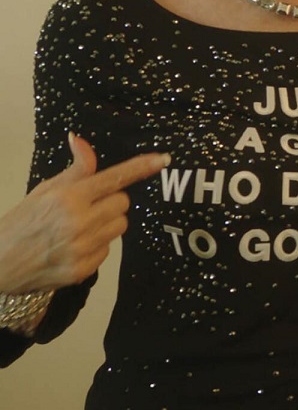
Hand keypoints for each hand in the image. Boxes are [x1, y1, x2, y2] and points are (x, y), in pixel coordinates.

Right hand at [0, 134, 169, 293]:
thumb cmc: (22, 221)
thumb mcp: (45, 190)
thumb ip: (74, 169)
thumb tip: (80, 139)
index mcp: (68, 198)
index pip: (114, 178)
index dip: (140, 168)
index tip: (162, 159)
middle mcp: (78, 222)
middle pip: (123, 203)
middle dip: (110, 201)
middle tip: (86, 207)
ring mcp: (82, 248)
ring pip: (120, 226)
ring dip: (106, 224)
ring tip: (79, 228)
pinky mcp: (83, 271)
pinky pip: (108, 250)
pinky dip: (96, 247)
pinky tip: (74, 247)